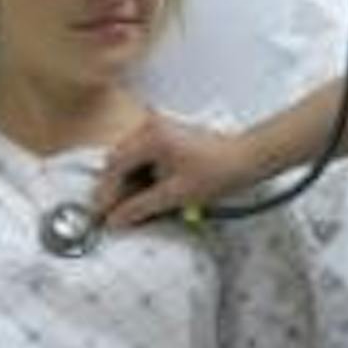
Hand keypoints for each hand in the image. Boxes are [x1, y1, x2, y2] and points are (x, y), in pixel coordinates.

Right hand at [96, 109, 253, 227]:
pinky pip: (144, 155)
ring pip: (130, 158)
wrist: (247, 158)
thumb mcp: (175, 195)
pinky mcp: (168, 135)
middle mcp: (150, 126)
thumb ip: (140, 208)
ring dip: (127, 183)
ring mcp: (159, 128)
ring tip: (129, 209)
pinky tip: (145, 196)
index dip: (105, 194)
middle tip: (111, 215)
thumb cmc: (216, 173)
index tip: (100, 217)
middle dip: (114, 188)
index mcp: (151, 136)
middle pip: (119, 159)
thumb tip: (114, 221)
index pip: (115, 166)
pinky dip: (141, 175)